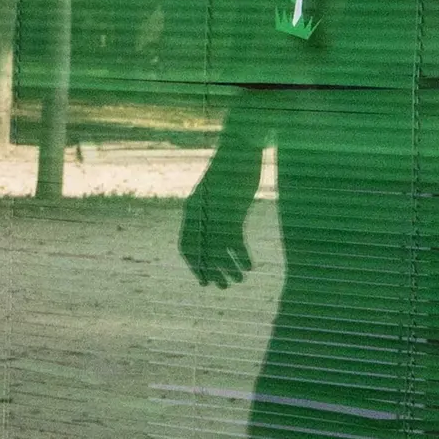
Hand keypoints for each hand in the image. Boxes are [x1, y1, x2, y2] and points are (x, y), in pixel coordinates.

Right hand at [179, 172, 252, 287]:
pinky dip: (241, 252)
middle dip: (215, 269)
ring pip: (222, 247)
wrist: (244, 151)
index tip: (204, 282)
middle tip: (225, 287)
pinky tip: (249, 264)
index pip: (189, 246)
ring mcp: (219, 216)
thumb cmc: (228, 169)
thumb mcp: (218, 198)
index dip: (195, 265)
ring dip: (230, 265)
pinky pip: (236, 238)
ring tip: (240, 280)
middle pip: (206, 249)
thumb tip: (200, 252)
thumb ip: (207, 222)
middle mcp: (204, 216)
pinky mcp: (235, 214)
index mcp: (193, 212)